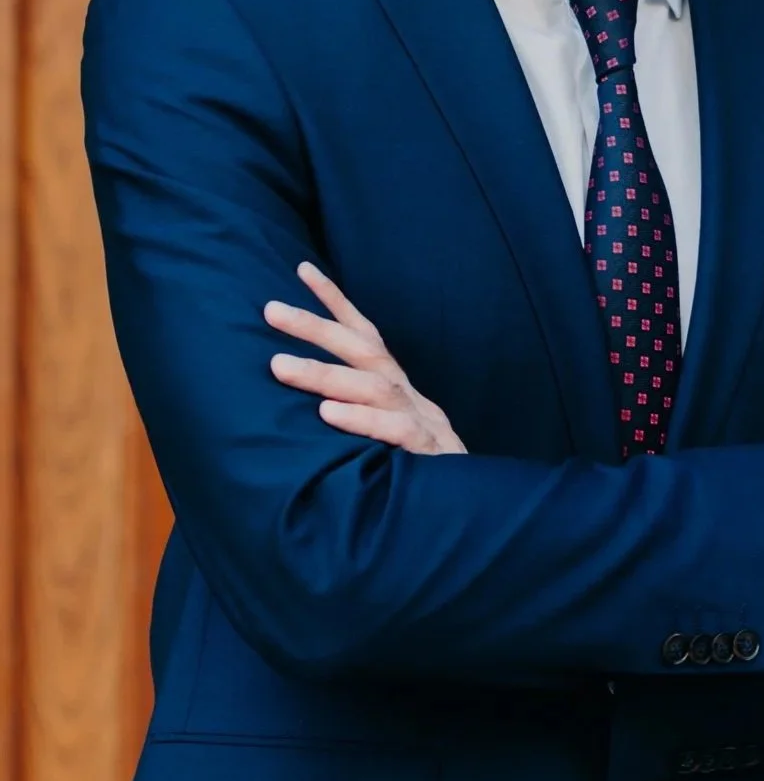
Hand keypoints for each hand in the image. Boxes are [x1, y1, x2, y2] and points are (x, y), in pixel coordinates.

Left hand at [265, 263, 465, 454]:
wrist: (475, 511)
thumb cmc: (420, 472)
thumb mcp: (386, 437)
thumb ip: (356, 416)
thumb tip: (300, 401)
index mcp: (397, 390)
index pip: (366, 337)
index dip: (337, 303)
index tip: (302, 269)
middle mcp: (409, 397)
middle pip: (365, 350)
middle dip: (317, 327)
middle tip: (271, 310)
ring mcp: (423, 422)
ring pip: (375, 388)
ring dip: (325, 374)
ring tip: (279, 367)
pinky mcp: (429, 452)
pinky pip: (396, 430)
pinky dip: (362, 419)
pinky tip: (327, 414)